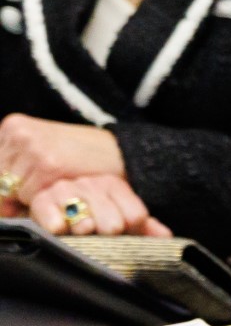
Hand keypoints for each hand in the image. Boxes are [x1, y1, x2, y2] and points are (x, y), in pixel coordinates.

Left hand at [0, 115, 124, 204]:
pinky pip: (28, 195)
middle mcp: (19, 133)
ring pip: (9, 190)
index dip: (3, 185)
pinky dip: (42, 200)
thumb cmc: (80, 157)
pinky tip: (61, 188)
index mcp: (13, 126)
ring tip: (55, 185)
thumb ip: (12, 170)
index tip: (17, 190)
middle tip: (42, 188)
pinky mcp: (48, 164)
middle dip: (13, 192)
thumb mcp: (41, 152)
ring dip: (28, 197)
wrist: (123, 155)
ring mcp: (33, 147)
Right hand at [26, 172, 167, 238]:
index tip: (125, 236)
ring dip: (86, 232)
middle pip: (113, 224)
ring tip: (84, 234)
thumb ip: (143, 225)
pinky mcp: (43, 201)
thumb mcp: (117, 212)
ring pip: (86, 223)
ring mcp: (67, 191)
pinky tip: (61, 232)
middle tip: (102, 238)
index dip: (133, 232)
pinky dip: (58, 230)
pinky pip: (55, 222)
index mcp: (114, 186)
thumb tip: (165, 238)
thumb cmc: (89, 209)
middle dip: (109, 235)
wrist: (48, 191)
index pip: (136, 217)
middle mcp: (92, 185)